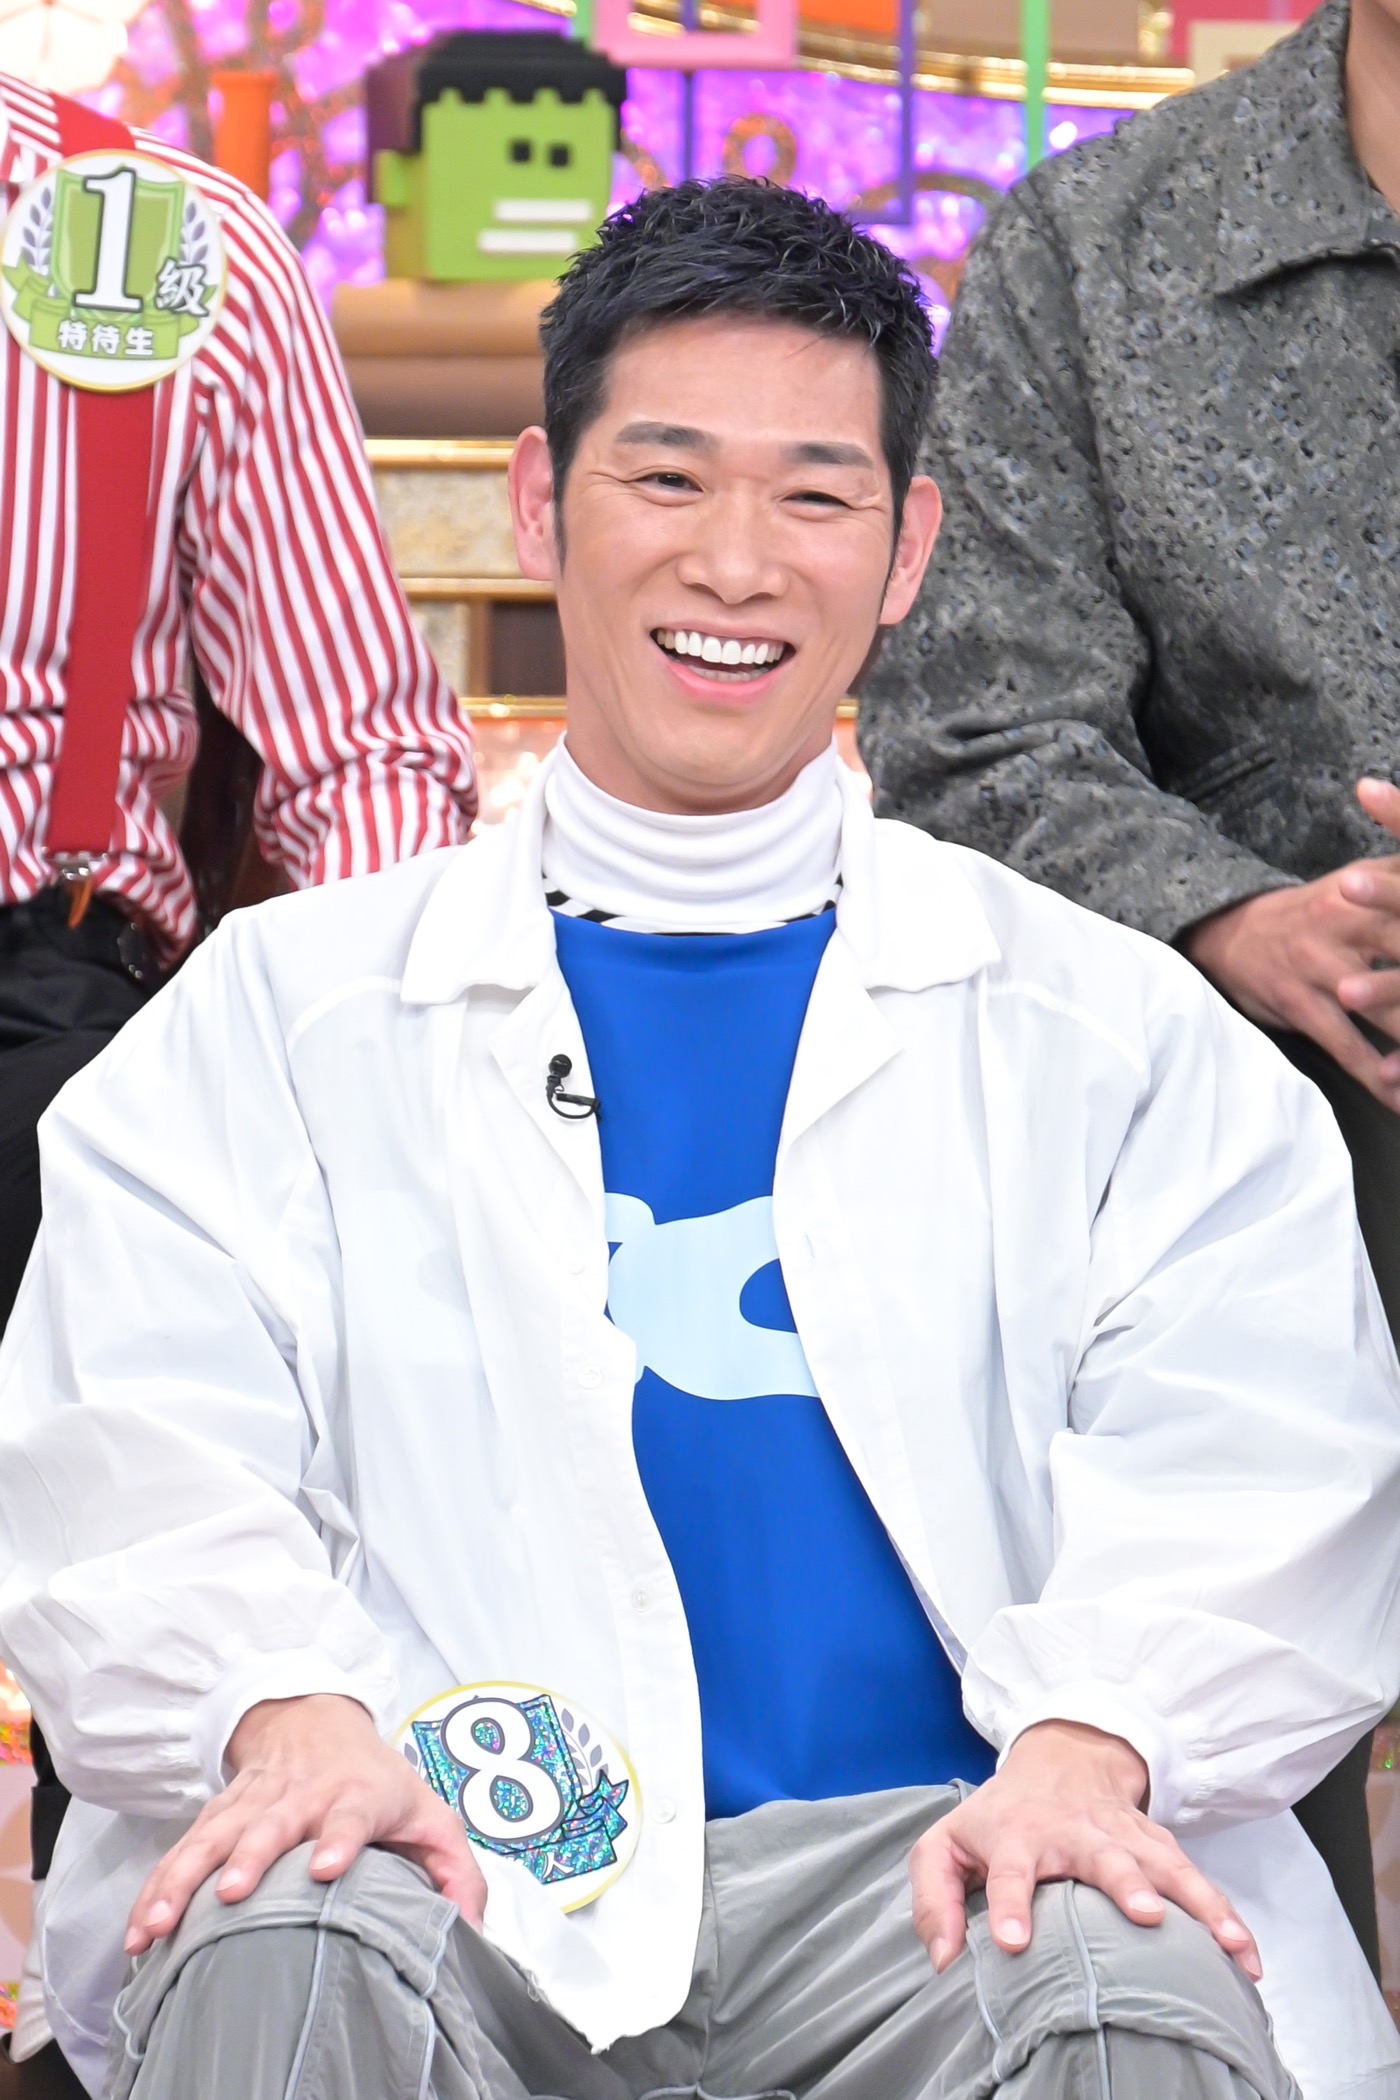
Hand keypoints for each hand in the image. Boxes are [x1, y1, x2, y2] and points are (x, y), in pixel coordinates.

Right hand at [124, 1693, 486, 1954]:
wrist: (317, 1718)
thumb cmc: (378, 1781)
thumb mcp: (429, 1815)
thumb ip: (456, 1872)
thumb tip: (470, 1928)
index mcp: (358, 1795)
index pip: (352, 1814)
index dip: (341, 1839)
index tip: (326, 1869)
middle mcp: (304, 1795)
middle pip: (274, 1824)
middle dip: (251, 1857)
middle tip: (232, 1892)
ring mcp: (256, 1802)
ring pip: (216, 1837)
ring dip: (186, 1878)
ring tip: (160, 1923)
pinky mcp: (222, 1812)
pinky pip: (185, 1849)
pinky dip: (159, 1884)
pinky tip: (141, 1925)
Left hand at [908, 1720, 1260, 1980]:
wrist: (1060, 1757)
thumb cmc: (997, 1817)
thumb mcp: (946, 1844)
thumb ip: (933, 1897)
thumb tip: (944, 1959)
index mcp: (1017, 1836)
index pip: (1011, 1869)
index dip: (1011, 1902)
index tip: (1015, 1941)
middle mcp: (1073, 1833)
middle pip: (1101, 1856)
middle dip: (1124, 1883)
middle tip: (1145, 1915)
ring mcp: (1121, 1835)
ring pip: (1164, 1865)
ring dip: (1196, 1902)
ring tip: (1227, 1944)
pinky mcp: (1155, 1844)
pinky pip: (1195, 1878)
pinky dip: (1224, 1912)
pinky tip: (1246, 1953)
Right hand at [1184, 777, 1399, 1109]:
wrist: (1228, 934)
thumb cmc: (1310, 915)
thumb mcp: (1357, 883)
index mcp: (1370, 888)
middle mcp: (1348, 920)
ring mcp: (1322, 964)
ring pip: (1387, 1011)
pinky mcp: (1300, 1003)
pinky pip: (1347, 1047)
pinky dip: (1380, 1078)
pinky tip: (1399, 1100)